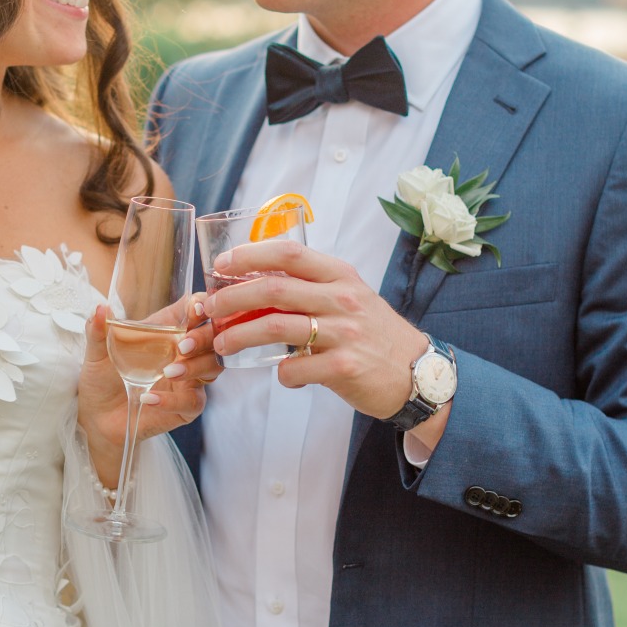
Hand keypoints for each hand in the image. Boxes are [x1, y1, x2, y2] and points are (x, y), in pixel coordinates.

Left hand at [76, 299, 220, 486]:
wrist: (97, 417)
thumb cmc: (102, 378)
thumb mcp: (96, 352)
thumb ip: (98, 330)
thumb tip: (100, 309)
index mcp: (168, 330)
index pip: (196, 310)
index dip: (202, 305)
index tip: (196, 307)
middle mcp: (184, 352)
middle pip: (213, 337)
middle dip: (204, 337)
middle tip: (183, 344)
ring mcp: (189, 379)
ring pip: (212, 367)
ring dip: (194, 367)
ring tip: (168, 372)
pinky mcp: (185, 407)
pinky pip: (192, 401)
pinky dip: (172, 400)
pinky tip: (149, 398)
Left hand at [204, 238, 447, 440]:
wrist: (417, 372)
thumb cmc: (372, 333)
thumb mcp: (348, 297)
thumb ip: (310, 288)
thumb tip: (255, 282)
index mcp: (340, 275)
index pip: (289, 252)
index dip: (250, 254)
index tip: (221, 264)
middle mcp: (342, 298)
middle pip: (274, 288)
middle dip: (232, 297)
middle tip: (209, 307)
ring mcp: (344, 333)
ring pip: (276, 327)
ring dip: (239, 335)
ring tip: (221, 343)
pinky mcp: (344, 367)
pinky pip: (295, 369)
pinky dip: (280, 373)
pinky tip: (281, 374)